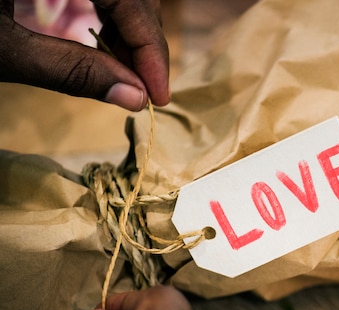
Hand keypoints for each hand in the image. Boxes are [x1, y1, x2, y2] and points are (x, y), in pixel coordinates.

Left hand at [0, 0, 168, 109]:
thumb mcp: (3, 51)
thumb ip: (68, 69)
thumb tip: (133, 98)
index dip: (150, 48)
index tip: (158, 95)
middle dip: (144, 42)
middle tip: (141, 90)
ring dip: (129, 32)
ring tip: (122, 75)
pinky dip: (110, 17)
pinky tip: (104, 47)